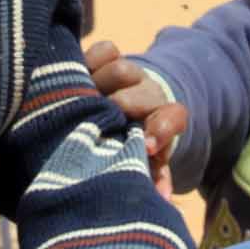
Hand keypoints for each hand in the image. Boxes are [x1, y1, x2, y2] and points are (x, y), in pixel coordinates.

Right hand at [81, 40, 185, 174]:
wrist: (123, 108)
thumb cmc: (131, 142)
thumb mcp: (142, 160)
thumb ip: (151, 175)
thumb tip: (159, 198)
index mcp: (162, 119)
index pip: (173, 118)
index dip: (161, 130)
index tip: (146, 147)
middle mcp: (148, 93)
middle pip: (142, 93)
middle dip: (121, 107)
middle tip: (99, 120)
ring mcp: (128, 74)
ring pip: (122, 68)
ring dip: (101, 84)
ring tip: (80, 101)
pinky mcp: (107, 58)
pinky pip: (105, 50)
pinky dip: (91, 60)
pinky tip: (76, 78)